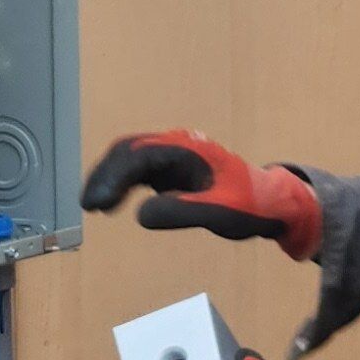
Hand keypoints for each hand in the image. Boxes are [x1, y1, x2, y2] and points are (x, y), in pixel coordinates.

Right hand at [82, 127, 321, 263]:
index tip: (98, 201)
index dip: (115, 176)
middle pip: (130, 150)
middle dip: (105, 174)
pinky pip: (137, 167)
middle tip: (89, 205)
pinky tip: (108, 201)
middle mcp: (177, 146)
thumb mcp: (221, 213)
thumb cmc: (250, 206)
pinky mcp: (170, 168)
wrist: (271, 202)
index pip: (142, 155)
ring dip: (108, 177)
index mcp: (189, 150)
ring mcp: (173, 155)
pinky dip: (119, 181)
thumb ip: (183, 212)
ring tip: (92, 205)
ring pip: (129, 157)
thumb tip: (141, 214)